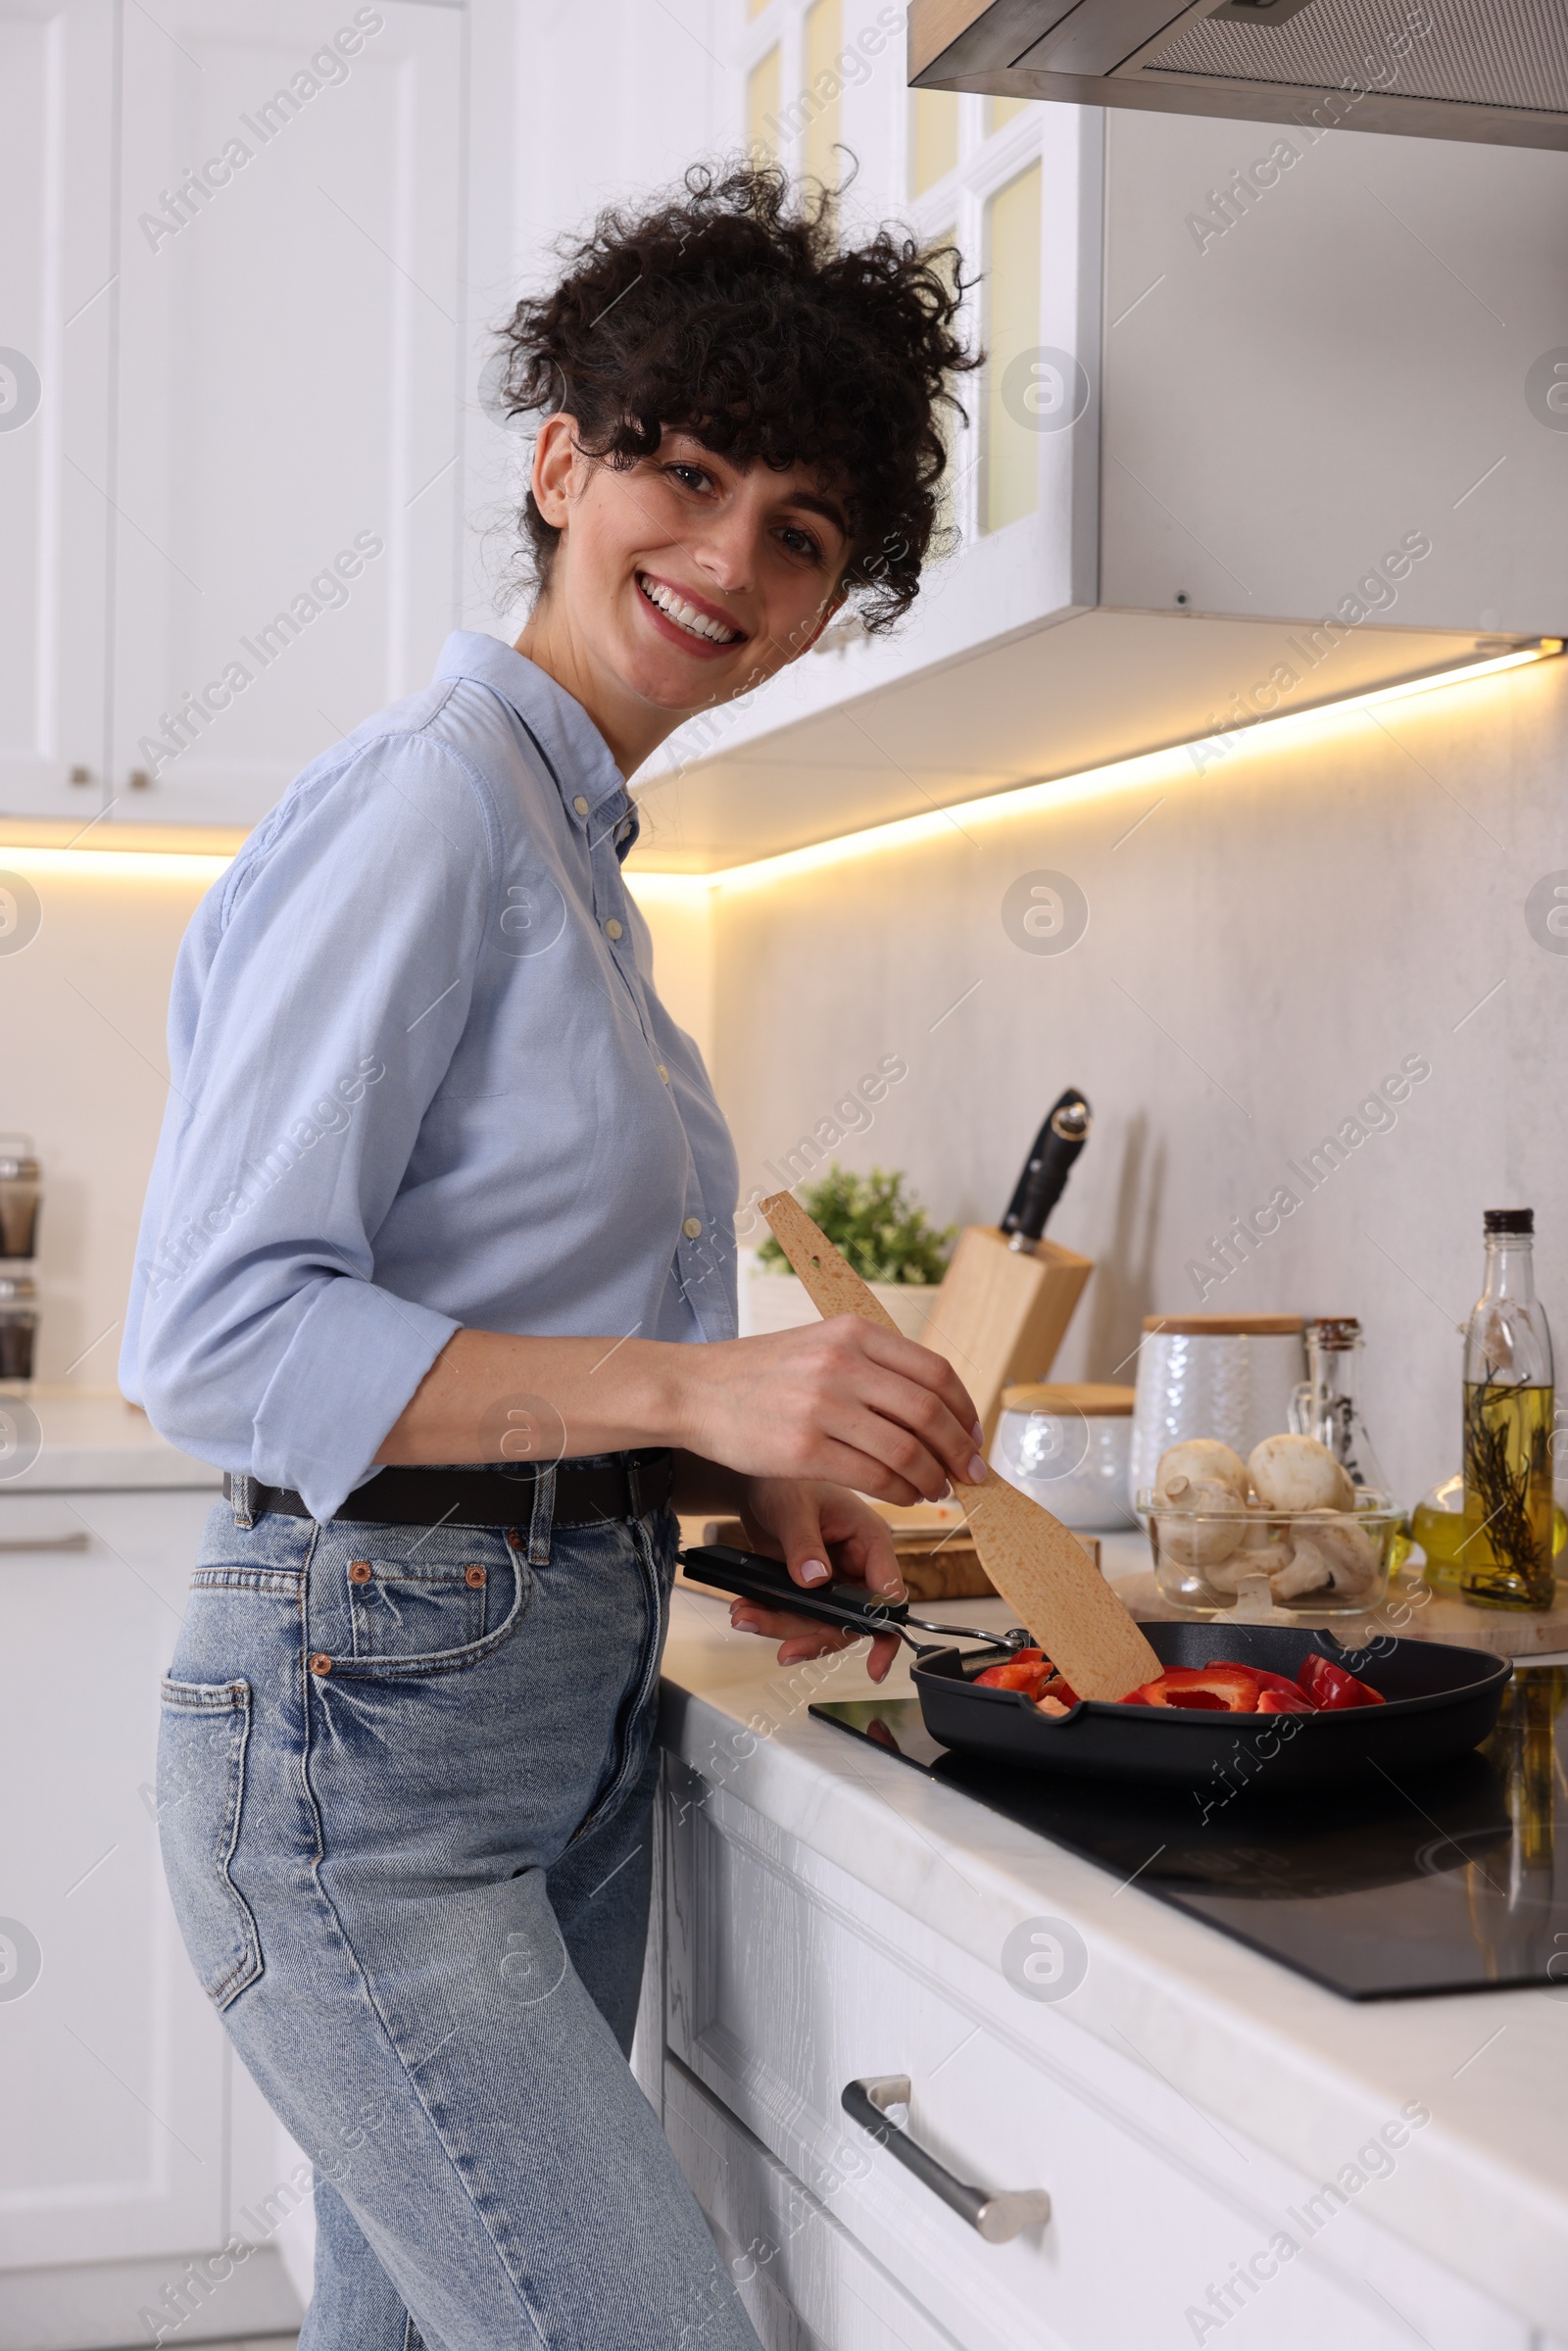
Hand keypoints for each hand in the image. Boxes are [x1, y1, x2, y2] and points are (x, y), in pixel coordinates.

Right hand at [678, 1318, 983, 1505]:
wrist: (692, 1389)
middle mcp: (841, 1363)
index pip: (935, 1371)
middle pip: (929, 1412)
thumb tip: (934, 1404)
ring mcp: (821, 1407)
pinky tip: (905, 1496)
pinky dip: (901, 1492)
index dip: (966, 1410)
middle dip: (959, 1450)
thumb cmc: (758, 1373)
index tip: (974, 1436)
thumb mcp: (819, 1344)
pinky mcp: (802, 1450)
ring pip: (906, 1451)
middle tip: (971, 1473)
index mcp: (853, 1332)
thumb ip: (871, 1363)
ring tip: (936, 1489)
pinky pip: (873, 1477)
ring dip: (932, 1477)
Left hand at [727, 1478, 903, 1683]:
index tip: (875, 1666)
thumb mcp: (793, 1508)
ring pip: (820, 1622)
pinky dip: (772, 1617)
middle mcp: (857, 1565)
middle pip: (851, 1620)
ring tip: (746, 1618)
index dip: (885, 1631)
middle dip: (815, 1636)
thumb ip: (804, 1544)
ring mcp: (833, 1580)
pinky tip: (747, 1610)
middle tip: (784, 1650)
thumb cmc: (785, 1481)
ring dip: (783, 1627)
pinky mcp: (808, 1588)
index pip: (888, 1594)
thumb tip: (814, 1581)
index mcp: (870, 1540)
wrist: (755, 1482)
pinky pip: (797, 1615)